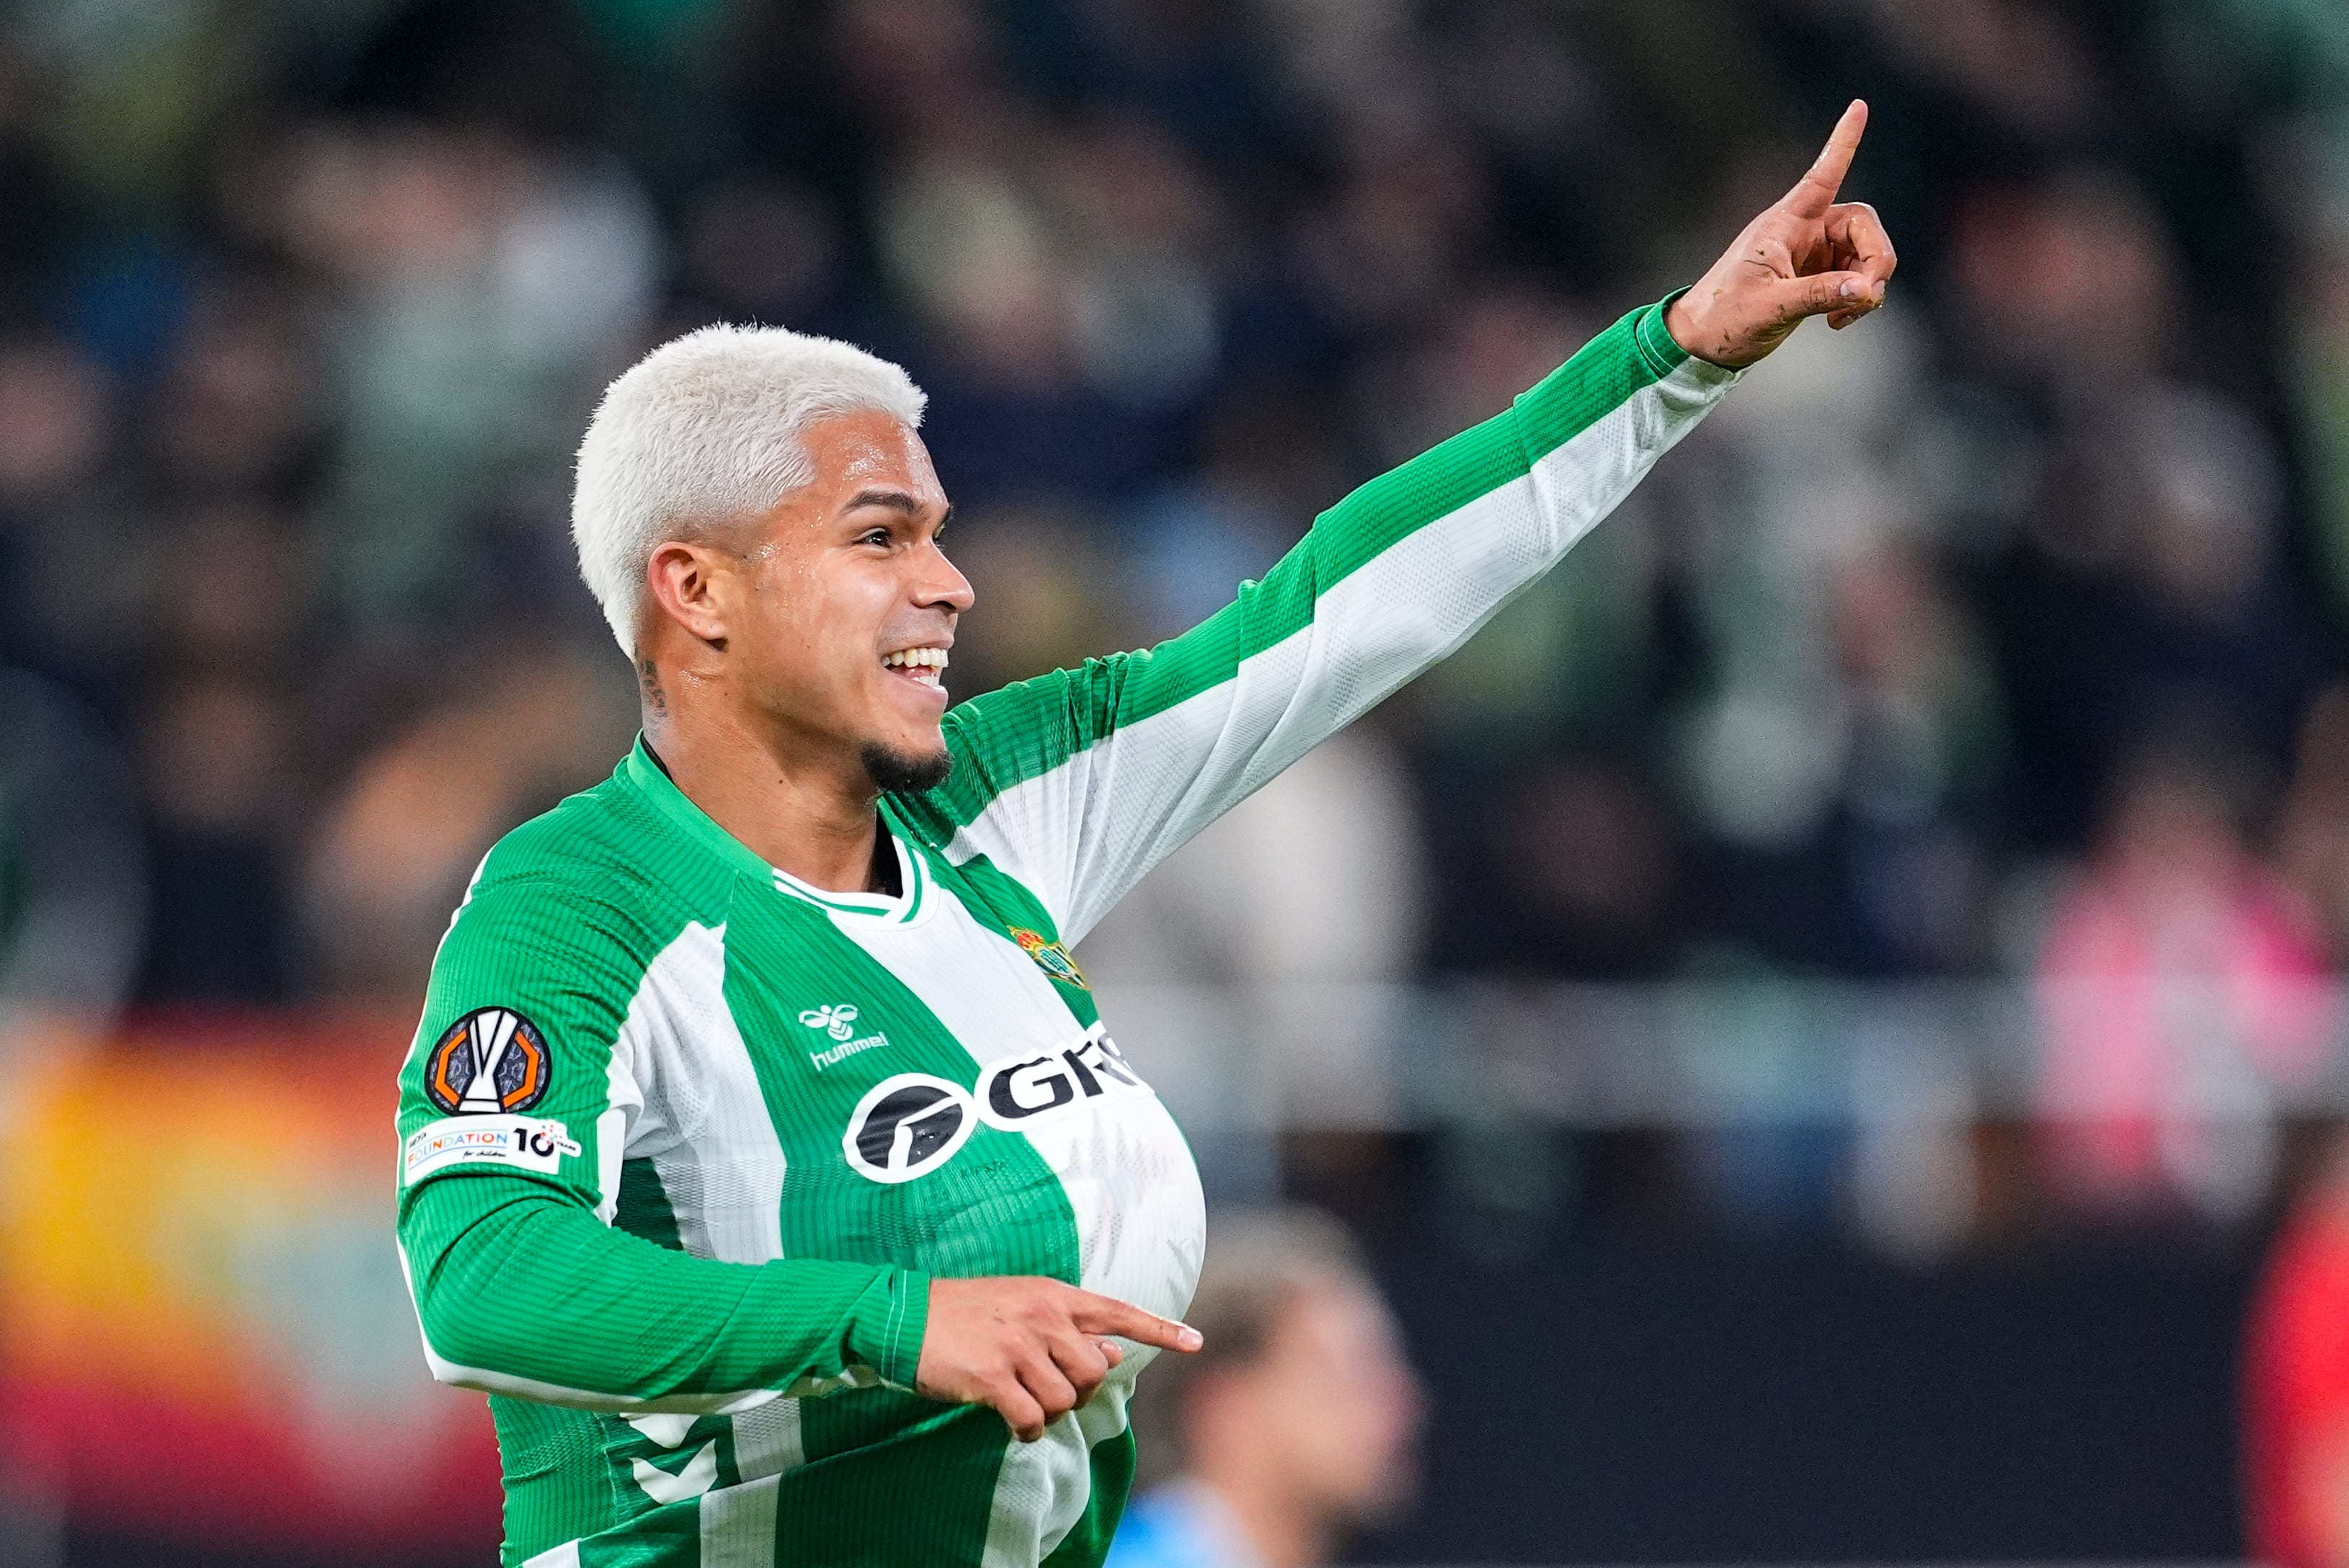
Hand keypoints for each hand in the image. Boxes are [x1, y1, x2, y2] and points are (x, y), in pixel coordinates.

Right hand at [915, 1276, 1202, 1441]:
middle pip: (1095, 1372)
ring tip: (1021, 1399)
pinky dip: (1028, 1429)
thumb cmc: (967, 1314)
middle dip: (1079, 1391)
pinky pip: (1033, 1419)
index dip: (1161, 1329)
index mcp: (1053, 1295)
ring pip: (1065, 1400)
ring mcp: (1017, 1346)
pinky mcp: (991, 1377)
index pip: (1119, 1311)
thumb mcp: (1023, 1306)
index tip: (1196, 1342)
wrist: (905, 1317)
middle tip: (1048, 1388)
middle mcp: (1042, 1316)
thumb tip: (1115, 1351)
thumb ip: (1068, 1327)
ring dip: (1048, 1411)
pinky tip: (1012, 1420)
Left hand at [1665, 99, 1897, 368]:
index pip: (1822, 176)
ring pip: (1867, 254)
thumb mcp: (1770, 307)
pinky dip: (1858, 299)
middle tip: (1868, 296)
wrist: (1702, 342)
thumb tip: (1866, 290)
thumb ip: (1820, 296)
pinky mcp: (1818, 277)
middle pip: (1864, 225)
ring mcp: (1813, 254)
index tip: (1859, 105)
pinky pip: (1857, 279)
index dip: (1842, 143)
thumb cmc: (1723, 316)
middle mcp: (1804, 231)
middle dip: (1877, 259)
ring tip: (1845, 317)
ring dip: (1868, 284)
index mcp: (1786, 223)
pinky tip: (1839, 322)